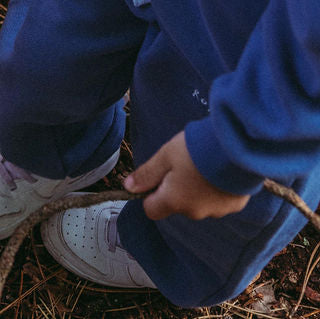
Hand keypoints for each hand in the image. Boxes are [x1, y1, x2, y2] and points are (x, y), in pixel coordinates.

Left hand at [125, 131, 249, 220]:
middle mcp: (194, 213)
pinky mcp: (234, 206)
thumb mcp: (165, 156)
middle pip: (177, 204)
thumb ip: (147, 174)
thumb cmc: (196, 150)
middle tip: (184, 164)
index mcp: (174, 201)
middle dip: (176, 189)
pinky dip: (216, 189)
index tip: (158, 176)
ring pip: (199, 203)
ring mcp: (216, 211)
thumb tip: (128, 187)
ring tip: (204, 165)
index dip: (150, 194)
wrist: (236, 150)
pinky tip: (220, 171)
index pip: (152, 210)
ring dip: (197, 189)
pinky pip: (218, 200)